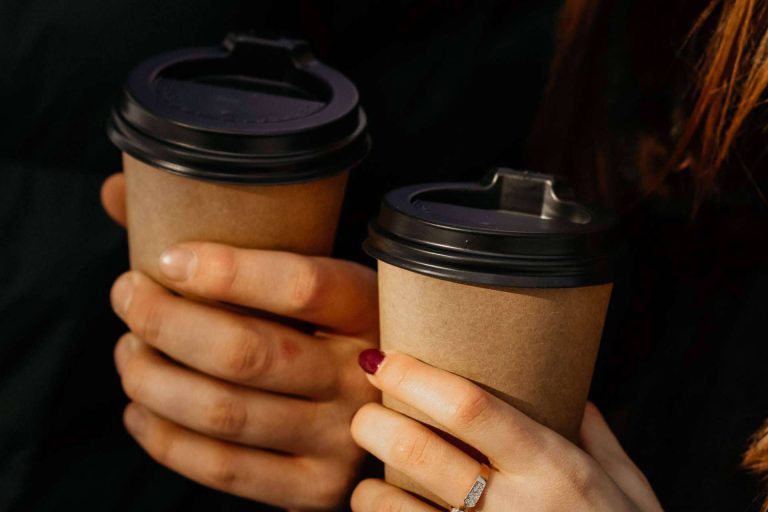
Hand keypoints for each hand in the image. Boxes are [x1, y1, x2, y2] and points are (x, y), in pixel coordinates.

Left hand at [102, 173, 380, 509]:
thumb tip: (118, 191)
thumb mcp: (314, 274)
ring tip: (128, 350)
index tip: (167, 258)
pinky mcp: (313, 487)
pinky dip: (165, 439)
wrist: (395, 412)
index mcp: (369, 309)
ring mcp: (341, 438)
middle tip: (127, 296)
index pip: (301, 286)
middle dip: (165, 323)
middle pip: (248, 353)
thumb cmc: (329, 326)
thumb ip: (228, 230)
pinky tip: (140, 409)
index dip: (227, 272)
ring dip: (154, 379)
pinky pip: (224, 470)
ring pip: (224, 413)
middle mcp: (362, 377)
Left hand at [349, 350, 662, 510]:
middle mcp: (514, 507)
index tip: (383, 359)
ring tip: (372, 475)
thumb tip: (571, 393)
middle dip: (374, 423)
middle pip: (417, 451)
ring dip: (368, 486)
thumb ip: (596, 437)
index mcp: (553, 468)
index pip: (471, 407)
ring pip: (393, 506)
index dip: (417, 377)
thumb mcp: (629, 488)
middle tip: (367, 413)